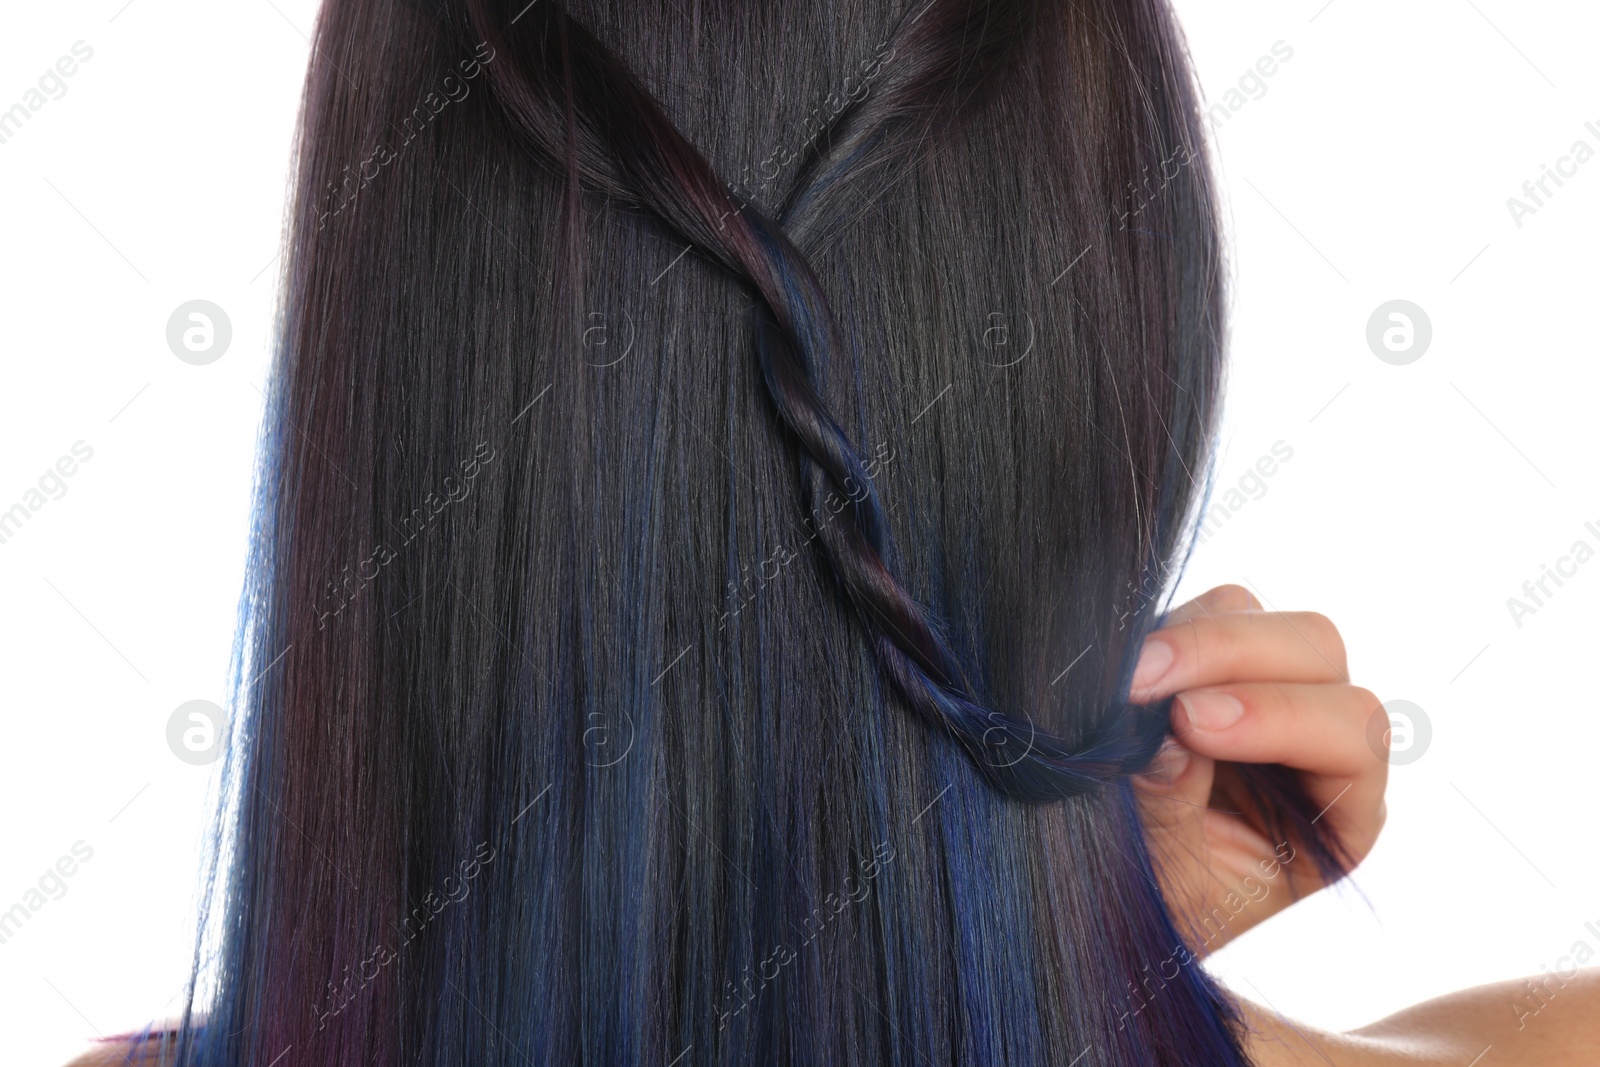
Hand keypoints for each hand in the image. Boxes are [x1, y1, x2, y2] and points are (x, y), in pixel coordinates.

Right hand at [1129, 585, 1387, 954]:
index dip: (1275, 715)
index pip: (1350, 733)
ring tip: (1120, 681)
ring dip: (1188, 639)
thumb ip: (1171, 814)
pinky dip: (1157, 634)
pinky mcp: (1198, 671)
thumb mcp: (1170, 890)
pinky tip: (1113, 675)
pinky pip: (1194, 616)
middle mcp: (1312, 744)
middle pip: (1314, 651)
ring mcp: (1255, 695)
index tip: (1188, 723)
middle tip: (1139, 682)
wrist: (1101, 914)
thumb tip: (1162, 735)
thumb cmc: (1155, 918)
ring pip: (1252, 617)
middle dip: (1228, 654)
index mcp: (1338, 813)